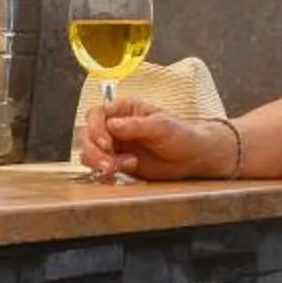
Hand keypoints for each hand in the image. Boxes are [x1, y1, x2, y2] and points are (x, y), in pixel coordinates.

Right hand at [80, 101, 232, 180]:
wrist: (193, 157)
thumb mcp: (162, 126)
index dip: (96, 129)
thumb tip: (112, 125)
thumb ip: (137, 125)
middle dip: (95, 152)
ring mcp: (115, 145)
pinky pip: (100, 168)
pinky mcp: (117, 162)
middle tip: (110, 165)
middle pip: (87, 135)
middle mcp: (115, 126)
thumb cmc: (182, 135)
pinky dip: (105, 173)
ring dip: (100, 163)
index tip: (107, 144)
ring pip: (89, 153)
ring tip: (125, 166)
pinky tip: (124, 172)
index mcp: (124, 110)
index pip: (96, 114)